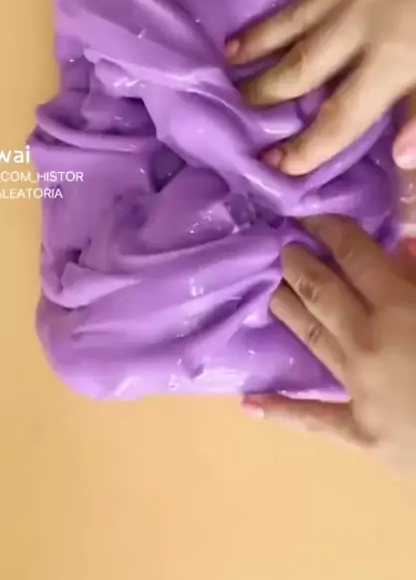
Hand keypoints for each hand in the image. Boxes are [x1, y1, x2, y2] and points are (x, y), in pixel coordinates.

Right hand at [226, 0, 415, 173]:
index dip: (308, 146)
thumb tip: (399, 160)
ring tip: (231, 53)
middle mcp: (361, 21)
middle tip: (236, 105)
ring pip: (301, 12)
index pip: (342, 116)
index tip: (273, 165)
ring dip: (265, 34)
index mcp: (392, 59)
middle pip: (304, 64)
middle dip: (267, 89)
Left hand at [243, 216, 415, 472]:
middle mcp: (369, 342)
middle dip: (297, 265)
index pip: (354, 255)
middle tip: (280, 247)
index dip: (328, 229)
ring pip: (311, 338)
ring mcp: (359, 389)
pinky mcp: (361, 433)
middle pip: (320, 292)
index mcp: (400, 308)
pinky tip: (248, 405)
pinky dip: (283, 411)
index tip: (305, 215)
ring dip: (286, 310)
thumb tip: (403, 245)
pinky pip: (316, 419)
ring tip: (268, 290)